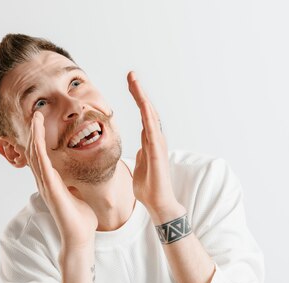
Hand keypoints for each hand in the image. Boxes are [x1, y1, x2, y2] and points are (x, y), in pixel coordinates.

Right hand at [26, 111, 97, 247]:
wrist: (80, 237)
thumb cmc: (81, 219)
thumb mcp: (78, 195)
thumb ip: (74, 184)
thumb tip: (79, 176)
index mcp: (51, 181)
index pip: (41, 155)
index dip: (40, 138)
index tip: (42, 122)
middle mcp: (45, 181)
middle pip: (34, 151)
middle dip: (34, 131)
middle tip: (35, 113)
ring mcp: (45, 185)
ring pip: (35, 154)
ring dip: (34, 134)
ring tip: (35, 117)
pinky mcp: (50, 188)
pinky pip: (41, 164)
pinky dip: (38, 148)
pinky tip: (38, 135)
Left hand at [127, 71, 180, 217]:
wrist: (158, 203)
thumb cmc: (149, 187)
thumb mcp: (140, 166)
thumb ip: (141, 154)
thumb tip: (140, 147)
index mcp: (149, 141)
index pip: (143, 115)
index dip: (137, 98)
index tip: (130, 83)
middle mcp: (155, 139)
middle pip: (147, 110)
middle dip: (139, 91)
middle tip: (131, 74)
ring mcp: (157, 144)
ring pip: (150, 115)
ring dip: (142, 98)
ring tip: (134, 81)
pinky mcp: (157, 152)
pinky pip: (151, 130)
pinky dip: (147, 115)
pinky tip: (142, 104)